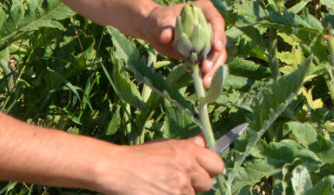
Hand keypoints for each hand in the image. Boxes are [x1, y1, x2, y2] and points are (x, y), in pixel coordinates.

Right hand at [101, 136, 223, 193]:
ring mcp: (180, 187)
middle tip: (176, 181)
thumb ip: (188, 146)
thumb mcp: (165, 144)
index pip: (217, 165)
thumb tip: (203, 143)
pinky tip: (158, 191)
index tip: (199, 173)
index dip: (209, 170)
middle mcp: (187, 168)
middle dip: (195, 184)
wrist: (116, 168)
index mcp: (188, 151)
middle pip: (207, 184)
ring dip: (181, 193)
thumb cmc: (138, 156)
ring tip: (162, 186)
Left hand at [147, 0, 226, 86]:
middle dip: (215, 56)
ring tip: (205, 81)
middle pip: (220, 40)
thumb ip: (164, 27)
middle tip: (205, 69)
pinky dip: (208, 73)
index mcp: (203, 10)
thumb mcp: (160, 22)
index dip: (218, 33)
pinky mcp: (204, 52)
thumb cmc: (158, 21)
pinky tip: (203, 83)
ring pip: (218, 54)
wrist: (155, 31)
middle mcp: (210, 24)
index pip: (216, 20)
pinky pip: (211, 62)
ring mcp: (209, 39)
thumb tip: (166, 36)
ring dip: (214, 68)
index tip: (216, 47)